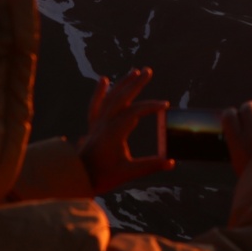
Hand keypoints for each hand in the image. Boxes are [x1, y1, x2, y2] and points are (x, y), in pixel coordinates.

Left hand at [78, 67, 173, 193]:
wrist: (79, 179)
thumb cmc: (104, 176)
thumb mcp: (129, 173)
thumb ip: (151, 166)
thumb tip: (172, 162)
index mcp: (113, 133)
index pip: (134, 113)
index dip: (150, 107)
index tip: (165, 106)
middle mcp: (104, 124)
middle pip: (121, 98)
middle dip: (135, 84)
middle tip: (148, 71)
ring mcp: (97, 123)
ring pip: (110, 97)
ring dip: (122, 83)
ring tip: (135, 71)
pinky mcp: (94, 125)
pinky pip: (96, 104)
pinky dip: (100, 92)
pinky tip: (104, 79)